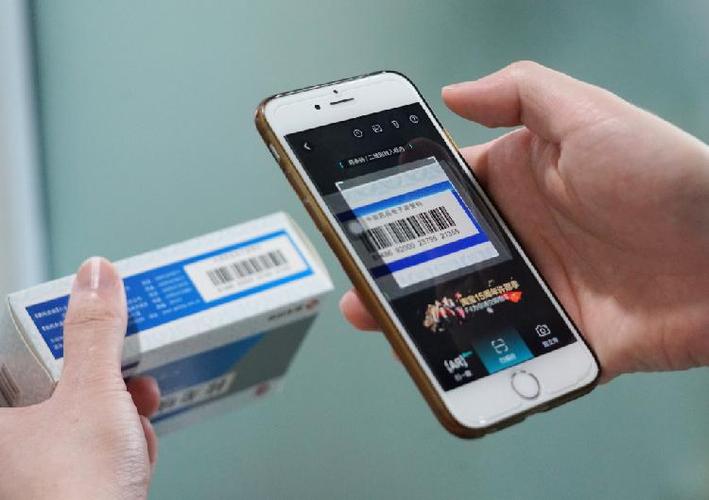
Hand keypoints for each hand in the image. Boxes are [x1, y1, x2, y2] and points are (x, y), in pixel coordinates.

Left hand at [0, 258, 159, 498]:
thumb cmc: (75, 493)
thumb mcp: (94, 394)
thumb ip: (96, 331)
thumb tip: (96, 276)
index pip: (18, 355)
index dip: (63, 340)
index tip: (92, 331)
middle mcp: (6, 446)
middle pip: (58, 386)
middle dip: (108, 383)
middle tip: (129, 377)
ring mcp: (31, 470)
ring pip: (81, 418)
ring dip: (121, 415)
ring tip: (138, 425)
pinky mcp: (63, 487)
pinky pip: (92, 448)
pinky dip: (119, 446)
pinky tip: (137, 456)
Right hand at [341, 61, 708, 382]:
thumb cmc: (668, 176)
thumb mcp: (589, 115)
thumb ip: (521, 93)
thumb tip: (455, 93)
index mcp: (519, 181)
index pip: (444, 191)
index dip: (400, 202)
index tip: (361, 216)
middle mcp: (523, 234)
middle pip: (442, 253)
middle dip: (396, 268)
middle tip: (359, 281)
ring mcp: (539, 285)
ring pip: (464, 303)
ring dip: (421, 317)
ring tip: (383, 325)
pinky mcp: (561, 332)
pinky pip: (505, 348)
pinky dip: (471, 359)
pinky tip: (440, 364)